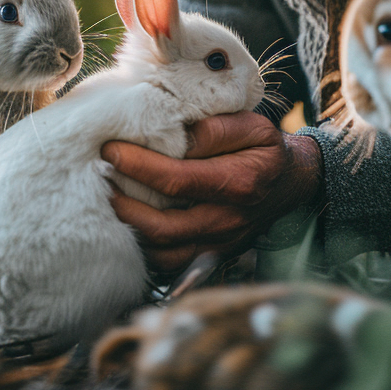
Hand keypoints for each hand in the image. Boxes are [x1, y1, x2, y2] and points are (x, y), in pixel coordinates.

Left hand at [101, 111, 323, 273]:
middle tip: (99, 178)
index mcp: (239, 183)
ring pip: (164, 252)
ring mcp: (220, 245)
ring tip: (106, 202)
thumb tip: (181, 137)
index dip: (140, 167)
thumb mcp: (254, 125)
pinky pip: (171, 264)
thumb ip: (218, 128)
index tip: (111, 150)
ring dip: (130, 230)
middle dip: (125, 204)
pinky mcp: (212, 257)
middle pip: (165, 226)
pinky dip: (144, 249)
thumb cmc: (266, 149)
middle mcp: (228, 221)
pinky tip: (127, 225)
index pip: (179, 180)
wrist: (291, 183)